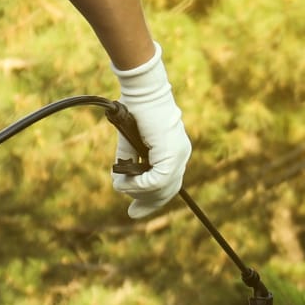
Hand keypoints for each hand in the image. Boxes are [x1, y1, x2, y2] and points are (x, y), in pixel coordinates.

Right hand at [110, 43, 190, 218]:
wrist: (142, 91)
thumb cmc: (134, 110)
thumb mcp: (131, 143)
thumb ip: (131, 162)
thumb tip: (123, 184)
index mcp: (175, 151)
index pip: (170, 184)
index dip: (153, 201)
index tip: (136, 211)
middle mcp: (181, 155)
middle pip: (168, 192)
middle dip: (148, 204)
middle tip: (132, 213)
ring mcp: (178, 155)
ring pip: (161, 189)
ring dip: (138, 191)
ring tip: (122, 185)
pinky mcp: (171, 154)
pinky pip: (156, 181)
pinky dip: (138, 184)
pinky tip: (125, 179)